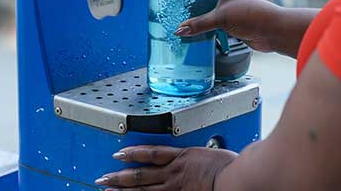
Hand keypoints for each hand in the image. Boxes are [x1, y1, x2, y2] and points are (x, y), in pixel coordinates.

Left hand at [95, 145, 237, 190]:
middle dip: (119, 176)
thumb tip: (202, 160)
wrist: (237, 178)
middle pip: (141, 173)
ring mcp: (175, 188)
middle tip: (103, 178)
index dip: (133, 153)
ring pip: (143, 189)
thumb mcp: (216, 154)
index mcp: (183, 156)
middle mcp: (175, 172)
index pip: (151, 153)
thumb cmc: (232, 167)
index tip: (119, 154)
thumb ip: (202, 158)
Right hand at [174, 0, 280, 51]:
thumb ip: (199, 24)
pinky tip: (198, 35)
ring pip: (212, 14)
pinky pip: (217, 28)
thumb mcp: (221, 18)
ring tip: (183, 20)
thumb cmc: (252, 15)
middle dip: (194, 0)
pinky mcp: (235, 27)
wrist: (273, 31)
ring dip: (201, 18)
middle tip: (177, 3)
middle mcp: (229, 0)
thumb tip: (180, 29)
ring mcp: (232, 14)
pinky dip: (208, 31)